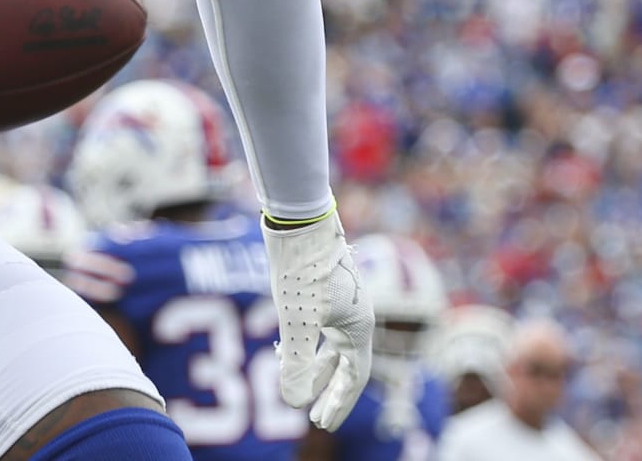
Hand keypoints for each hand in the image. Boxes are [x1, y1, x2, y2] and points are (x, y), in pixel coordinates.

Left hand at [263, 208, 372, 430]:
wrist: (298, 217)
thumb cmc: (302, 267)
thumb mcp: (296, 319)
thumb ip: (296, 362)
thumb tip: (292, 402)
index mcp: (358, 327)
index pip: (354, 378)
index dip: (339, 403)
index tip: (323, 424)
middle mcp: (355, 316)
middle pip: (346, 365)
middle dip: (329, 392)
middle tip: (314, 417)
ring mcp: (340, 301)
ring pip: (332, 346)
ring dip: (316, 369)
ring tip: (295, 385)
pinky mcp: (323, 289)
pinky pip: (320, 328)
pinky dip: (305, 345)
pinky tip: (283, 348)